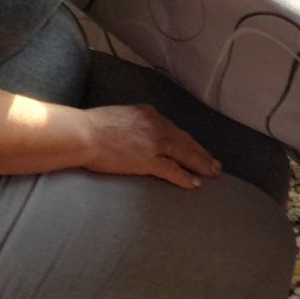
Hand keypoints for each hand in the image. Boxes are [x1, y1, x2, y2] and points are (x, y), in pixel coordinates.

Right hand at [84, 104, 221, 188]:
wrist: (83, 134)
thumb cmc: (92, 126)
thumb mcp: (120, 117)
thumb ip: (133, 124)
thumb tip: (135, 133)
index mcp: (149, 114)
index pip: (174, 130)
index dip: (188, 141)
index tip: (196, 148)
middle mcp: (156, 125)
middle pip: (185, 141)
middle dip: (201, 153)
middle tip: (215, 164)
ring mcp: (154, 143)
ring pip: (184, 154)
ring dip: (201, 164)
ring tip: (212, 173)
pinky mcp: (148, 159)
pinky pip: (172, 170)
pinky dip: (185, 177)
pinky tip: (195, 184)